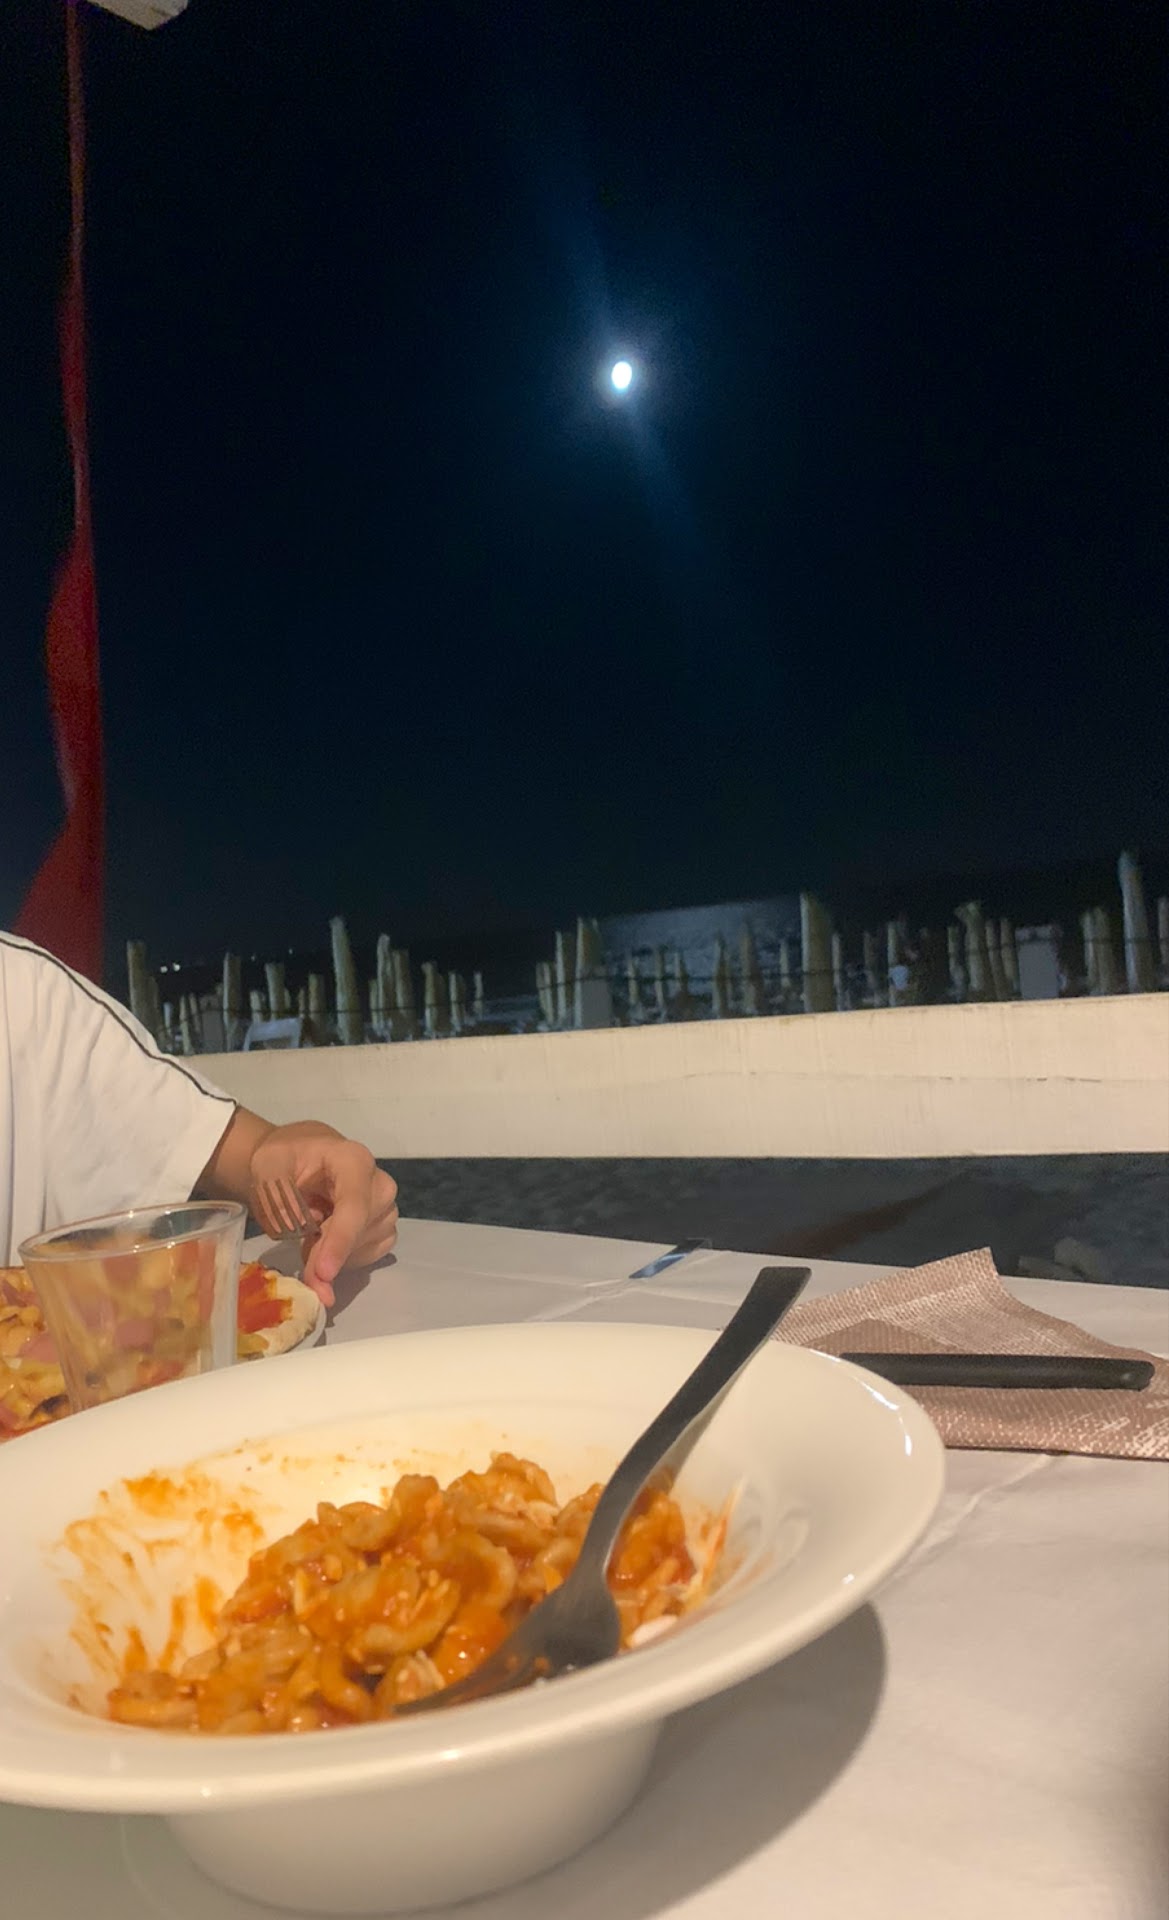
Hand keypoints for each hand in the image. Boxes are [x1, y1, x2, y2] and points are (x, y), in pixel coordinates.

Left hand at [248, 1123, 398, 1305]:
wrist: (297, 1159)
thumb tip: (294, 1225)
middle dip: (330, 1255)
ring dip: (334, 1256)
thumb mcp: (268, 1163)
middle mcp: (378, 1182)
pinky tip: (323, 1247)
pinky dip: (345, 1260)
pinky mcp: (383, 1228)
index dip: (341, 1240)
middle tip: (304, 1274)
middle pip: (362, 1229)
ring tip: (307, 1242)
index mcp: (353, 1160)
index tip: (323, 1272)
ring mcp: (385, 1206)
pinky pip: (370, 1254)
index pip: (355, 1204)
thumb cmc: (286, 1158)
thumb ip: (278, 1191)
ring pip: (366, 1245)